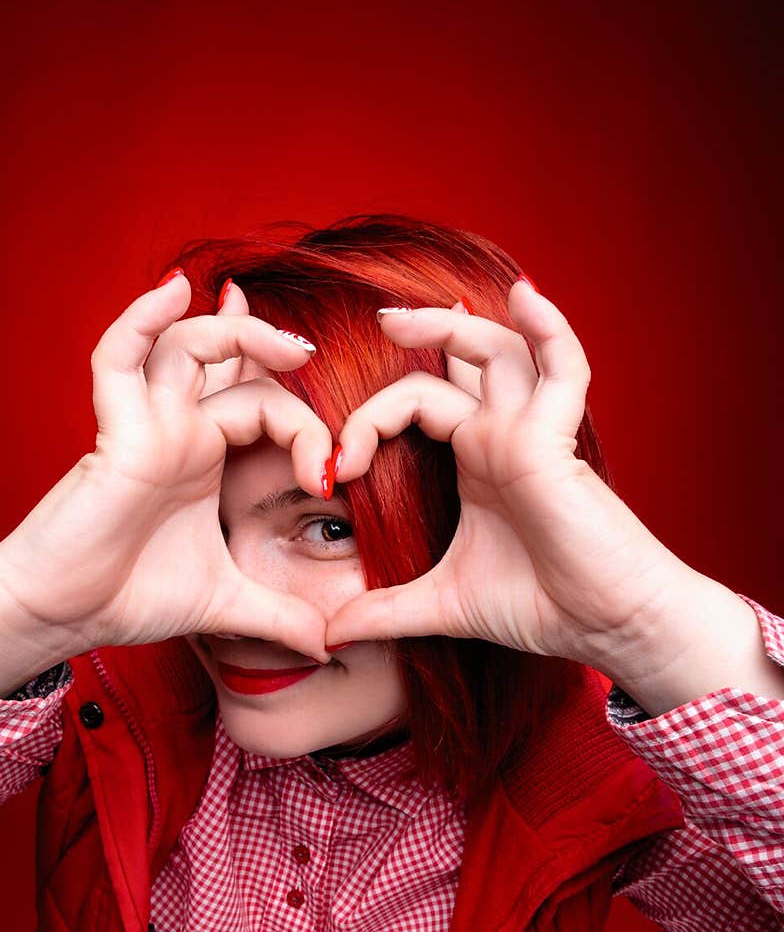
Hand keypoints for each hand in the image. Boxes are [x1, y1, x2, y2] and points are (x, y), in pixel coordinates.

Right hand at [0, 273, 337, 663]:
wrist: (67, 616)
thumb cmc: (132, 596)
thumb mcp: (227, 604)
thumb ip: (280, 615)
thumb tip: (330, 645)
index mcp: (208, 456)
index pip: (266, 406)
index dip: (308, 429)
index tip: (332, 479)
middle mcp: (180, 429)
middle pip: (232, 360)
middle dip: (274, 352)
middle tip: (313, 357)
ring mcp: (149, 425)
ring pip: (187, 343)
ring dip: (234, 327)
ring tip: (280, 336)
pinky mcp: (116, 433)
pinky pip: (121, 359)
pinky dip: (141, 319)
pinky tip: (173, 288)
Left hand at [323, 281, 695, 671]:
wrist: (602, 626)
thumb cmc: (539, 606)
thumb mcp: (439, 606)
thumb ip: (383, 612)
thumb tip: (328, 635)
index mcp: (476, 459)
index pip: (419, 405)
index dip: (371, 422)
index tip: (336, 469)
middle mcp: (501, 435)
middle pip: (462, 358)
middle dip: (420, 332)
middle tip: (376, 321)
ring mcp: (529, 432)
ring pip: (500, 349)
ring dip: (458, 322)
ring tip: (404, 314)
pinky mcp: (555, 443)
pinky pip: (562, 369)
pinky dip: (550, 330)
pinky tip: (527, 296)